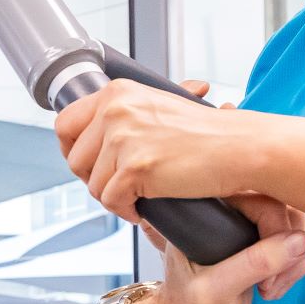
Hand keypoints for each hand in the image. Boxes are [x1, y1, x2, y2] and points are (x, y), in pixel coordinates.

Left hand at [55, 78, 273, 216]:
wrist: (239, 147)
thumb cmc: (206, 133)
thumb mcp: (157, 107)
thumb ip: (123, 115)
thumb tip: (90, 134)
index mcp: (117, 92)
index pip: (65, 123)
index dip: (72, 150)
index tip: (88, 165)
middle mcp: (115, 110)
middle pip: (74, 159)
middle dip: (93, 179)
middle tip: (118, 185)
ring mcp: (123, 138)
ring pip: (92, 185)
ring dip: (113, 197)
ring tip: (139, 194)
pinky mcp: (136, 168)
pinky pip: (111, 202)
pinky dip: (127, 211)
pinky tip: (144, 205)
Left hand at [121, 201, 304, 303]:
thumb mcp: (218, 290)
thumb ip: (255, 263)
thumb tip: (300, 241)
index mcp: (209, 211)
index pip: (263, 199)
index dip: (277, 232)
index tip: (268, 272)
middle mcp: (230, 209)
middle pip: (287, 209)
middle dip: (291, 250)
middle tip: (272, 284)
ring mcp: (248, 223)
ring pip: (297, 225)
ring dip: (296, 260)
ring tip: (271, 288)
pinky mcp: (262, 239)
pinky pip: (297, 240)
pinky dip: (295, 265)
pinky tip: (274, 286)